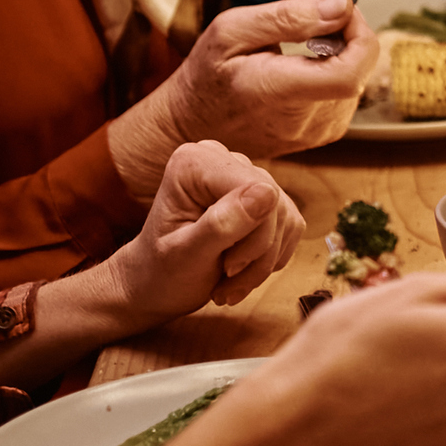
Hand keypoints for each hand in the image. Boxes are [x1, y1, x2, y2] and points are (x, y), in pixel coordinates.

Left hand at [88, 142, 303, 333]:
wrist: (155, 286)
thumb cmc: (160, 272)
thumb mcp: (185, 255)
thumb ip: (221, 224)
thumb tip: (267, 193)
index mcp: (195, 162)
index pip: (256, 188)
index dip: (253, 235)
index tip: (227, 268)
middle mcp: (221, 159)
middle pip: (272, 204)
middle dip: (257, 254)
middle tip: (227, 286)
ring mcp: (244, 177)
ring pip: (285, 218)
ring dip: (263, 262)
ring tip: (229, 285)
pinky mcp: (263, 199)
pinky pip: (290, 226)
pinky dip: (271, 259)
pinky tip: (242, 273)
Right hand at [117, 0, 374, 197]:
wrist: (190, 126)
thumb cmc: (206, 76)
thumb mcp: (231, 30)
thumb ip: (288, 17)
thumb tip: (341, 7)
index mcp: (278, 91)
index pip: (352, 71)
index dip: (360, 33)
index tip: (341, 7)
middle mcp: (303, 121)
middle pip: (359, 70)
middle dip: (347, 30)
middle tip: (316, 6)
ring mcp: (314, 133)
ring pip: (356, 79)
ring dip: (340, 48)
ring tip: (304, 32)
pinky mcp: (319, 135)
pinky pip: (345, 93)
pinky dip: (334, 68)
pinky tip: (305, 58)